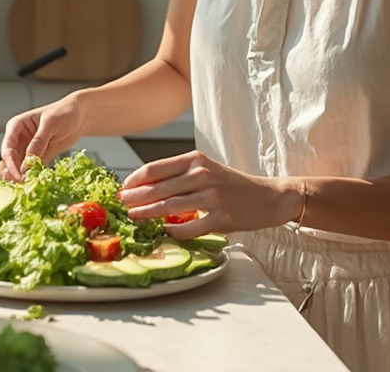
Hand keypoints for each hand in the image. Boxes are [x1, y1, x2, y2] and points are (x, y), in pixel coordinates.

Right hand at [0, 98, 84, 180]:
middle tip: (20, 183)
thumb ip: (38, 141)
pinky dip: (32, 176)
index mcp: (16, 126)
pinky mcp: (39, 158)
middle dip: (12, 172)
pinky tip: (36, 181)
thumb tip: (29, 160)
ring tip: (27, 185)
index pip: (7, 148)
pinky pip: (31, 169)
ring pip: (17, 167)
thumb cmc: (64, 112)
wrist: (80, 116)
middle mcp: (19, 139)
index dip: (10, 163)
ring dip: (20, 176)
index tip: (17, 175)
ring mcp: (28, 149)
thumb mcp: (50, 124)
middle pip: (9, 160)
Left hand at [118, 151, 296, 239]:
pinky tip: (166, 231)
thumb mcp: (205, 169)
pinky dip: (174, 230)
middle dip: (135, 198)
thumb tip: (144, 186)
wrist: (268, 197)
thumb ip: (179, 174)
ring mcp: (212, 197)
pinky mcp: (221, 218)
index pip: (155, 168)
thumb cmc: (232, 184)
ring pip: (169, 207)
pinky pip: (189, 227)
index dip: (134, 180)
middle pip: (158, 188)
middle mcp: (202, 175)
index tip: (122, 189)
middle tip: (121, 204)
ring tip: (134, 217)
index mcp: (196, 159)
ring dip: (147, 214)